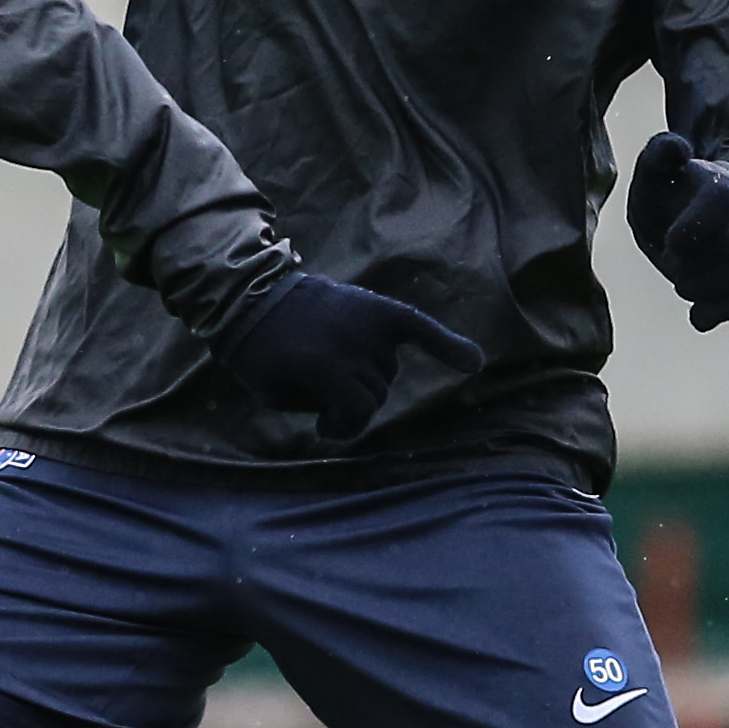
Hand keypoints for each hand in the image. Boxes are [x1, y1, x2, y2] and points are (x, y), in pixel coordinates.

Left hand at [215, 271, 483, 447]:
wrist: (253, 300)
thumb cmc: (262, 357)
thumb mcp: (276, 393)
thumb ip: (319, 408)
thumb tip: (355, 417)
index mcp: (321, 366)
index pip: (357, 411)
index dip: (340, 427)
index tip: (322, 427)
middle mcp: (351, 343)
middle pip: (376, 392)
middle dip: (351, 398)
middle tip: (321, 386)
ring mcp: (366, 324)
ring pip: (387, 371)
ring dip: (367, 377)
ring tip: (335, 363)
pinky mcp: (377, 309)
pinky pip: (420, 328)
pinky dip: (447, 344)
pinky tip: (475, 363)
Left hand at [627, 131, 728, 330]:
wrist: (724, 222)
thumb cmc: (676, 200)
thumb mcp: (660, 176)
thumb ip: (658, 157)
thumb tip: (675, 148)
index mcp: (720, 187)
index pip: (722, 200)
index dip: (693, 227)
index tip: (670, 241)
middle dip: (688, 261)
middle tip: (671, 257)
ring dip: (698, 287)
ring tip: (682, 279)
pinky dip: (717, 312)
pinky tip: (698, 315)